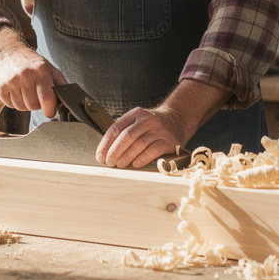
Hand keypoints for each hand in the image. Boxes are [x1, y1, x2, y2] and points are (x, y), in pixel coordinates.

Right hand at [0, 27, 65, 117]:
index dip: (50, 110)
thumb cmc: (32, 63)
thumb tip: (68, 101)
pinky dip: (14, 102)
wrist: (8, 52)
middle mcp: (25, 75)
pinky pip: (10, 105)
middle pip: (33, 106)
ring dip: (25, 104)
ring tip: (25, 91)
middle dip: (36, 104)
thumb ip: (60, 84)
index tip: (50, 111)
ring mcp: (11, 81)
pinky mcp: (0, 87)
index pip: (47, 98)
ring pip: (21, 108)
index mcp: (40, 71)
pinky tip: (15, 90)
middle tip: (35, 94)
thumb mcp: (49, 68)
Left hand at [96, 79, 229, 168]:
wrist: (178, 120)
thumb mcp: (138, 121)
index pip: (116, 128)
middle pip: (127, 136)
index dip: (106, 144)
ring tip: (120, 165)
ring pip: (139, 144)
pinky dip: (142, 159)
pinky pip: (153, 151)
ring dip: (126, 157)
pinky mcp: (169, 141)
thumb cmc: (152, 126)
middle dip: (115, 151)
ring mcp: (159, 130)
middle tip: (109, 162)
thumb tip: (105, 152)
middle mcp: (147, 120)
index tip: (100, 156)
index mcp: (136, 114)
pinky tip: (135, 164)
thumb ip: (124, 132)